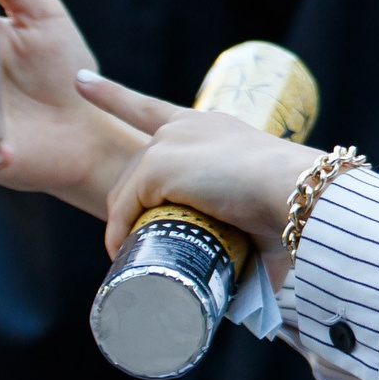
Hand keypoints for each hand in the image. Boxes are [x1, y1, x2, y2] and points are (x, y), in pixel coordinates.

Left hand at [80, 76, 317, 272]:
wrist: (298, 190)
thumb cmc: (295, 207)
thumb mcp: (260, 213)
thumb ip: (248, 247)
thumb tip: (240, 298)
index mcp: (211, 128)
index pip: (149, 109)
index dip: (112, 95)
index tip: (81, 81)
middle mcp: (185, 128)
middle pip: (135, 169)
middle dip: (128, 205)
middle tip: (139, 242)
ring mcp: (170, 143)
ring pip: (127, 190)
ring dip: (125, 223)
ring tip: (134, 255)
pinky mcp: (159, 164)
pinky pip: (124, 206)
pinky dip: (120, 230)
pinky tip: (124, 249)